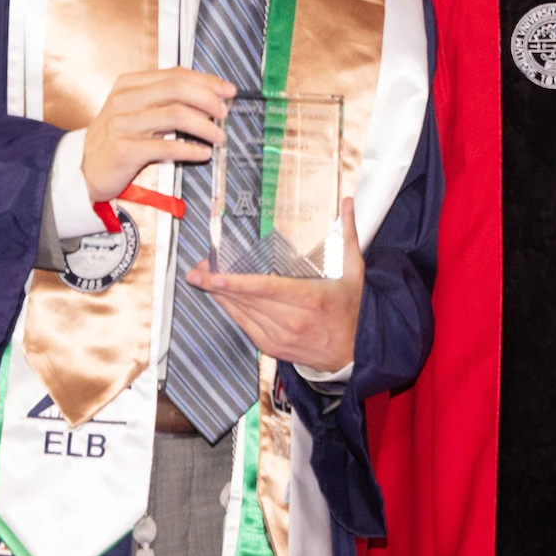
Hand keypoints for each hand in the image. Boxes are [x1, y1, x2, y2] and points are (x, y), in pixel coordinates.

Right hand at [81, 67, 234, 202]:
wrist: (84, 170)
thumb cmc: (118, 138)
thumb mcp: (135, 111)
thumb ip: (164, 100)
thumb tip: (209, 96)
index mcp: (129, 85)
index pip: (175, 74)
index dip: (207, 81)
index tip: (228, 91)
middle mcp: (124, 100)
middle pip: (177, 89)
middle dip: (209, 99)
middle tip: (225, 113)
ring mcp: (122, 124)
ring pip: (176, 115)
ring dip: (205, 126)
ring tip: (219, 136)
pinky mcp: (124, 150)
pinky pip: (166, 147)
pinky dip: (190, 150)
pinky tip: (203, 153)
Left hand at [187, 198, 363, 372]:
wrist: (357, 352)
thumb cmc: (354, 310)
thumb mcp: (354, 270)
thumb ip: (348, 234)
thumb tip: (346, 203)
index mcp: (309, 298)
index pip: (264, 288)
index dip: (234, 283)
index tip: (212, 275)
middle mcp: (292, 320)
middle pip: (246, 301)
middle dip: (217, 285)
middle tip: (198, 271)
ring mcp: (281, 337)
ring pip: (242, 315)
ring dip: (221, 299)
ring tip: (203, 282)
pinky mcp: (275, 349)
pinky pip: (246, 328)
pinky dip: (233, 313)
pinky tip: (223, 301)